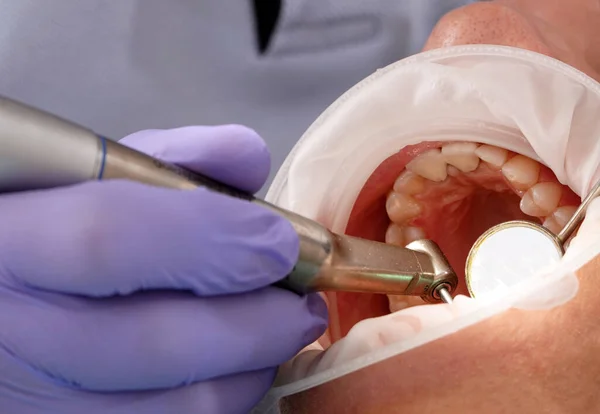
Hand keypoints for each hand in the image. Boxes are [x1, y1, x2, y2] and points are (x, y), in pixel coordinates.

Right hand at [0, 125, 327, 413]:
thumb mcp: (85, 179)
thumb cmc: (41, 231)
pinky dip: (220, 401)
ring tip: (276, 334)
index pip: (110, 237)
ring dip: (250, 369)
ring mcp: (35, 403)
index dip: (211, 236)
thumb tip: (247, 158)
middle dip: (259, 322)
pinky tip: (230, 368)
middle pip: (159, 342)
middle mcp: (11, 334)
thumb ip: (165, 159)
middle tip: (303, 304)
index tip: (278, 241)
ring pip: (176, 407)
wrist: (5, 307)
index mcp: (7, 243)